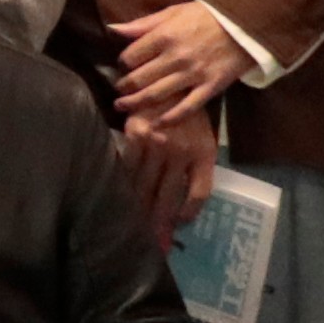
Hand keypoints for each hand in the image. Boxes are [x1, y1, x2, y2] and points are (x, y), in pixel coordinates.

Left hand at [108, 2, 252, 130]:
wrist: (244, 26)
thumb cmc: (204, 17)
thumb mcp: (172, 13)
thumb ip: (142, 24)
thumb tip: (112, 29)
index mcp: (164, 36)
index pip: (131, 56)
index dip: (123, 63)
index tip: (124, 67)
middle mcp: (175, 57)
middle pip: (140, 79)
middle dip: (124, 88)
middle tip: (118, 92)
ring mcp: (193, 75)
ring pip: (157, 95)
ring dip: (136, 104)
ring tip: (123, 107)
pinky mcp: (209, 88)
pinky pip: (187, 107)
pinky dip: (170, 118)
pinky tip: (157, 124)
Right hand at [117, 108, 215, 245]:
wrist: (166, 79)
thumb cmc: (185, 111)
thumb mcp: (201, 137)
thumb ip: (194, 165)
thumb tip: (182, 202)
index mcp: (204, 152)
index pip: (198, 193)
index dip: (188, 213)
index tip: (178, 225)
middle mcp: (183, 152)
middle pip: (170, 196)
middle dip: (160, 221)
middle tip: (154, 243)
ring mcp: (158, 144)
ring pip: (147, 186)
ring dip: (140, 208)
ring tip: (134, 226)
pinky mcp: (136, 135)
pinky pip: (129, 167)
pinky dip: (124, 183)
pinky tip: (120, 194)